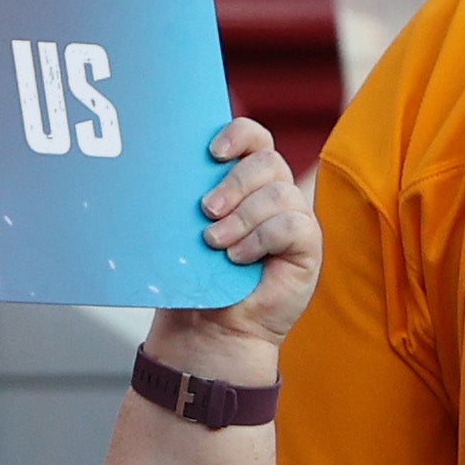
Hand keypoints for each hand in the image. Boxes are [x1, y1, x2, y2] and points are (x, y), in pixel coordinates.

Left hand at [148, 118, 318, 370]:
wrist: (206, 329)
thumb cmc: (192, 281)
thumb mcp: (181, 237)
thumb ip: (183, 205)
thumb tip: (158, 176)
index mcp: (243, 183)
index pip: (254, 139)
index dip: (239, 134)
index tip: (211, 152)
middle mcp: (272, 194)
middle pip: (267, 161)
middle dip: (234, 182)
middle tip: (206, 211)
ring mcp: (293, 219)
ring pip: (279, 193)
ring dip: (242, 218)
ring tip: (215, 244)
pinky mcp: (307, 246)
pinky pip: (291, 225)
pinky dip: (260, 240)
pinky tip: (237, 259)